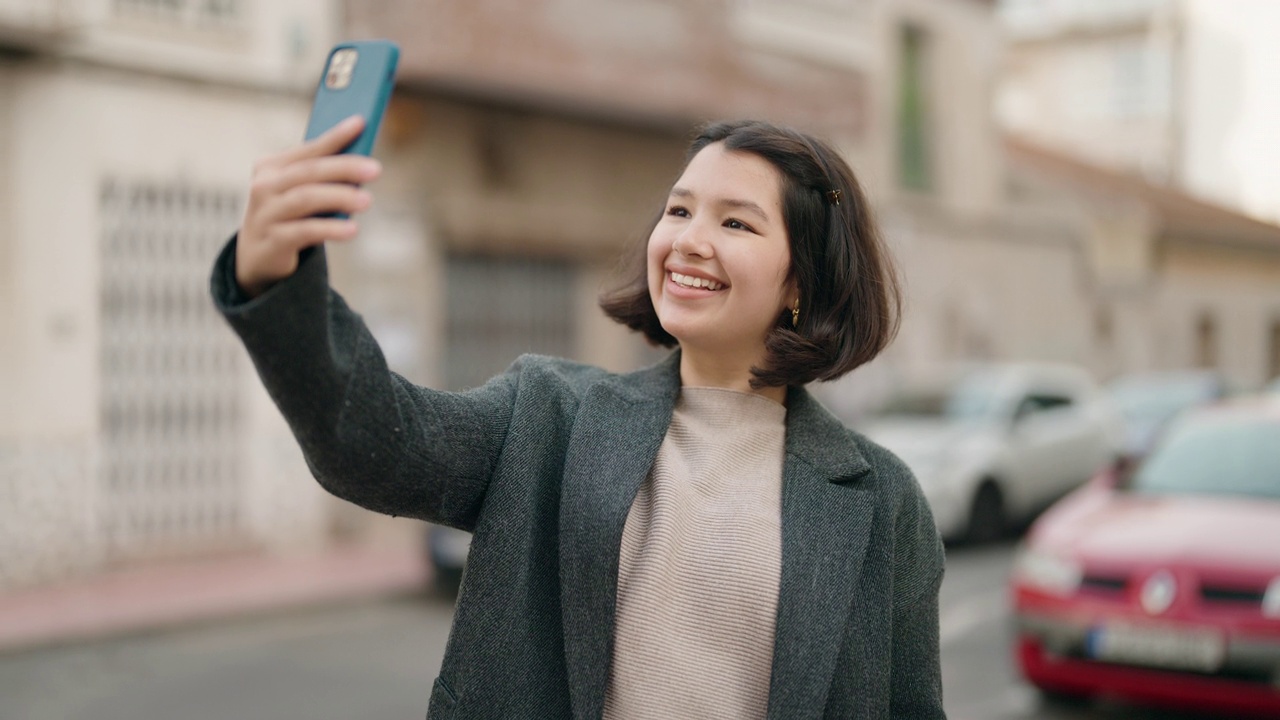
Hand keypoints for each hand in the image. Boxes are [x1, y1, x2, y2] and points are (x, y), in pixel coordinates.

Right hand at [234, 115, 382, 297]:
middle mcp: (264, 186)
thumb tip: (364, 167)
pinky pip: (305, 231)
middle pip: (309, 172)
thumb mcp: (303, 193)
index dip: (335, 136)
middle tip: (375, 169)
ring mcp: (266, 214)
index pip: (309, 149)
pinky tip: (352, 229)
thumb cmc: (290, 217)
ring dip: (339, 197)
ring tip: (367, 200)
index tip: (360, 122)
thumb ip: (325, 179)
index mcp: (272, 167)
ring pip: (306, 199)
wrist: (258, 258)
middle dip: (344, 167)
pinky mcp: (272, 241)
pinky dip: (331, 228)